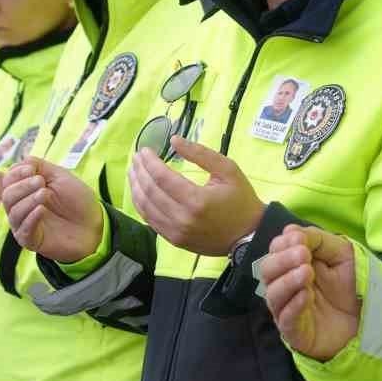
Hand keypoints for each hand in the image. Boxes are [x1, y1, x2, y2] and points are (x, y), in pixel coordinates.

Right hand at [0, 158, 103, 262]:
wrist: (94, 223)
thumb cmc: (77, 200)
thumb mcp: (60, 176)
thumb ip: (40, 167)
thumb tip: (23, 162)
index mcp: (25, 191)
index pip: (8, 180)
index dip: (16, 173)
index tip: (32, 169)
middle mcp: (21, 207)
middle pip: (7, 196)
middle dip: (22, 186)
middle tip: (41, 181)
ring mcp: (25, 224)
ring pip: (13, 212)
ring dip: (28, 200)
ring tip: (45, 194)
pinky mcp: (31, 240)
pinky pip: (23, 230)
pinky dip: (31, 218)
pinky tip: (42, 210)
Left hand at [128, 138, 263, 256]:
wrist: (249, 235)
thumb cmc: (241, 199)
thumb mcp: (228, 169)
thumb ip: (201, 154)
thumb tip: (174, 139)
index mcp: (197, 200)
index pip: (162, 178)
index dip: (150, 162)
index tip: (144, 150)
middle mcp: (183, 218)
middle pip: (150, 192)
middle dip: (139, 172)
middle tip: (135, 157)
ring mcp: (176, 232)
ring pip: (146, 208)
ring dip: (136, 187)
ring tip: (133, 171)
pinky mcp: (174, 240)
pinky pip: (151, 220)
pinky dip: (141, 205)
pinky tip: (139, 191)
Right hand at [262, 224, 359, 360]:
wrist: (366, 318)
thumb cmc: (350, 284)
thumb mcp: (340, 253)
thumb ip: (318, 240)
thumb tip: (290, 231)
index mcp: (291, 265)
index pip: (274, 251)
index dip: (283, 244)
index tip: (300, 239)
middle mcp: (284, 286)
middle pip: (267, 271)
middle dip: (283, 260)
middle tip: (303, 254)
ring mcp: (287, 309)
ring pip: (273, 294)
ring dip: (288, 281)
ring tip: (307, 273)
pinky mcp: (294, 332)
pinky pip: (286, 318)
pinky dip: (294, 305)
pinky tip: (307, 295)